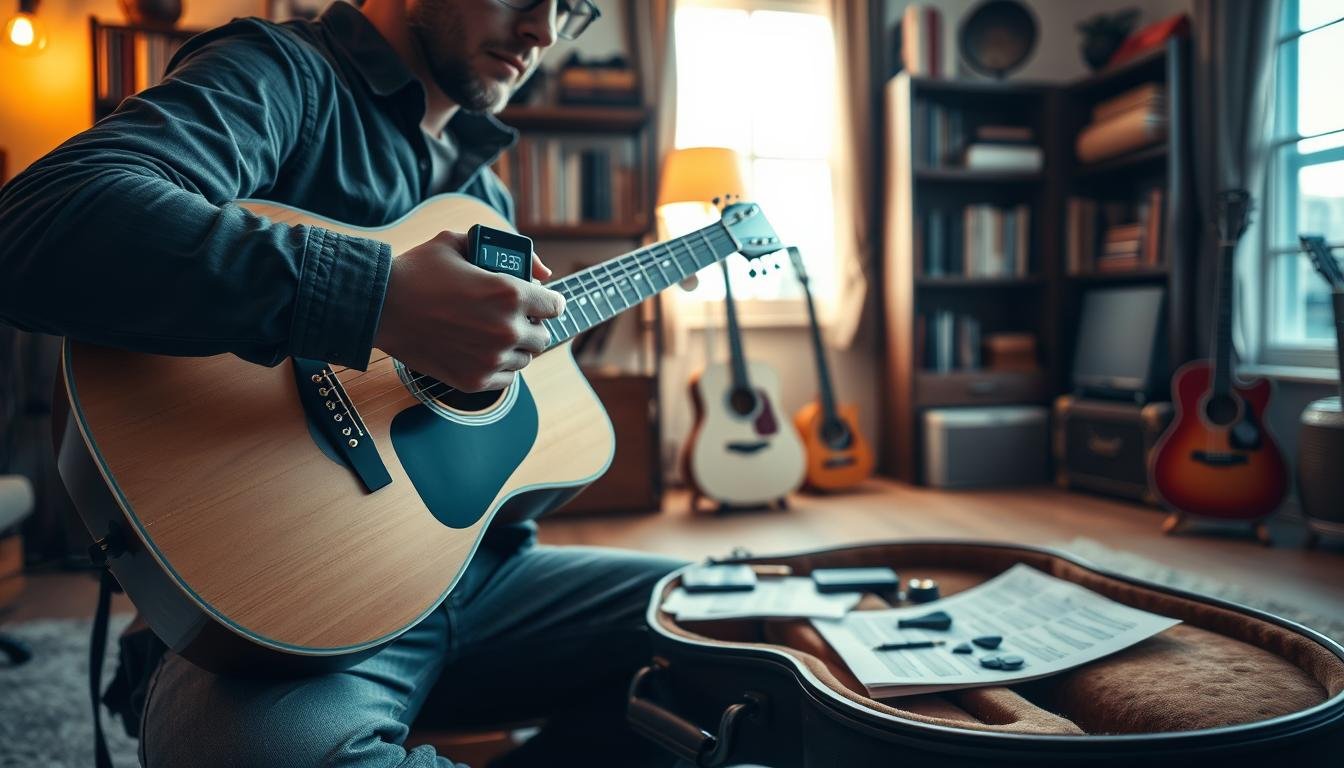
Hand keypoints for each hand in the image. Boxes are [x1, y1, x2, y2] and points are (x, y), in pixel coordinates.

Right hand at [373, 231, 564, 392]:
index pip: (555, 306)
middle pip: (543, 337)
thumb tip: (542, 274)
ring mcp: (491, 358)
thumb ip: (504, 252)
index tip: (540, 303)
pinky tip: (481, 351)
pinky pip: (506, 379)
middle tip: (511, 318)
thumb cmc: (418, 270)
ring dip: (515, 348)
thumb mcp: (459, 242)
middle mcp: (506, 329)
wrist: (379, 307)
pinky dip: (498, 367)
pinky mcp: (475, 380)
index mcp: (509, 293)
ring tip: (491, 334)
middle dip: (531, 326)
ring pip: (525, 359)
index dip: (548, 302)